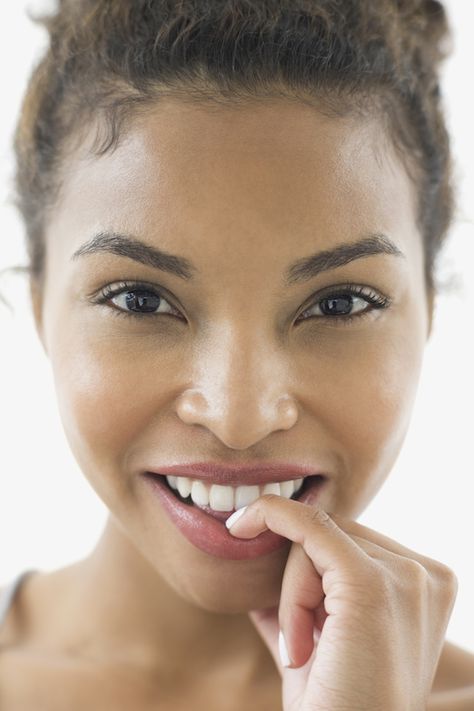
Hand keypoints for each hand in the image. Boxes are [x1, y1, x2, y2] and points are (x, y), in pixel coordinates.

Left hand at [226, 496, 457, 710]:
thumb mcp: (318, 638)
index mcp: (426, 586)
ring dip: (291, 594)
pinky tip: (242, 525)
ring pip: (316, 538)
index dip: (310, 566)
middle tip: (300, 648)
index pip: (354, 542)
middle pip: (336, 533)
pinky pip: (309, 526)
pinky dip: (272, 517)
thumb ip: (301, 596)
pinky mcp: (372, 585)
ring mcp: (406, 578)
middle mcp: (427, 577)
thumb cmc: (334, 704)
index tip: (254, 550)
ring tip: (302, 652)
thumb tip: (256, 549)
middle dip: (300, 583)